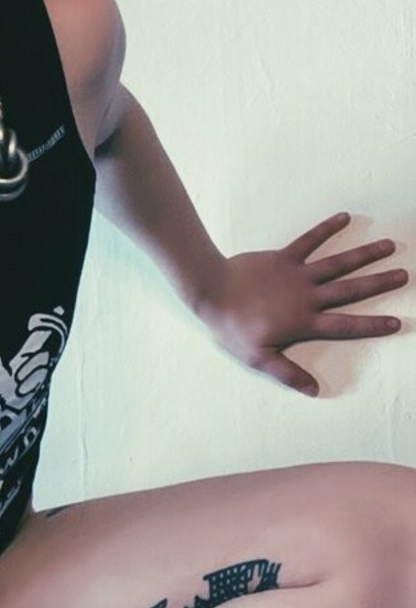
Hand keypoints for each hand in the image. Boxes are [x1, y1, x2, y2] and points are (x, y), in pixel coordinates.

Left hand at [197, 213, 407, 394]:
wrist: (212, 291)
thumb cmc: (232, 328)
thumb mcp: (258, 358)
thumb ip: (288, 373)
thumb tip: (314, 391)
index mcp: (304, 321)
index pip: (346, 325)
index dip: (373, 325)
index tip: (398, 322)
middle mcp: (308, 296)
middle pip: (351, 290)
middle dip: (380, 283)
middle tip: (406, 275)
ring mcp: (297, 274)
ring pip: (338, 264)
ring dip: (364, 254)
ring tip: (390, 245)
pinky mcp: (284, 258)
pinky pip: (309, 241)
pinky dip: (326, 228)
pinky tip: (344, 216)